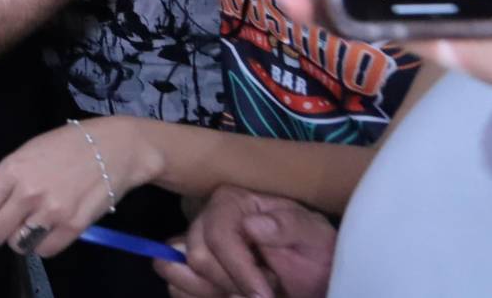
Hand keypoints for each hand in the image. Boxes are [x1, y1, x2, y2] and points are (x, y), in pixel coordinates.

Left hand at [0, 118, 153, 258]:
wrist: (113, 148)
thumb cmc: (65, 145)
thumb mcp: (26, 153)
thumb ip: (1, 181)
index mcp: (11, 170)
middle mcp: (29, 193)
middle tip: (3, 225)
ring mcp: (52, 212)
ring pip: (17, 245)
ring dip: (18, 240)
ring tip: (26, 226)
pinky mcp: (74, 227)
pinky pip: (45, 251)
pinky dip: (41, 245)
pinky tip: (45, 231)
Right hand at [152, 185, 333, 297]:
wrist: (315, 274)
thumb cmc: (314, 250)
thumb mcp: (314, 235)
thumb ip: (289, 226)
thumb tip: (252, 225)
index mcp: (231, 203)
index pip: (217, 236)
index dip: (238, 271)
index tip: (263, 296)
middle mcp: (205, 220)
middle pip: (196, 258)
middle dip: (231, 284)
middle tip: (265, 292)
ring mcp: (194, 246)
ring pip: (178, 274)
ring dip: (214, 293)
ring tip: (248, 294)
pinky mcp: (193, 272)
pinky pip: (176, 289)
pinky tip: (231, 296)